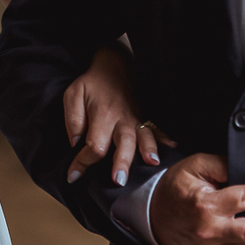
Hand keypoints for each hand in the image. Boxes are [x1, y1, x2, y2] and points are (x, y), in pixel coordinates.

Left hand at [64, 44, 175, 184]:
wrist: (114, 64)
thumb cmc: (91, 83)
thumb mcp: (73, 95)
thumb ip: (73, 120)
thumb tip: (75, 144)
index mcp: (101, 115)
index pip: (93, 145)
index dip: (82, 163)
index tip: (73, 176)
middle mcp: (121, 119)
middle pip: (123, 143)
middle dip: (121, 162)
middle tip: (119, 180)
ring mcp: (136, 118)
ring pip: (143, 136)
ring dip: (147, 150)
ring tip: (152, 164)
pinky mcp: (145, 116)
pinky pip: (157, 127)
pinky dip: (165, 137)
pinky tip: (172, 145)